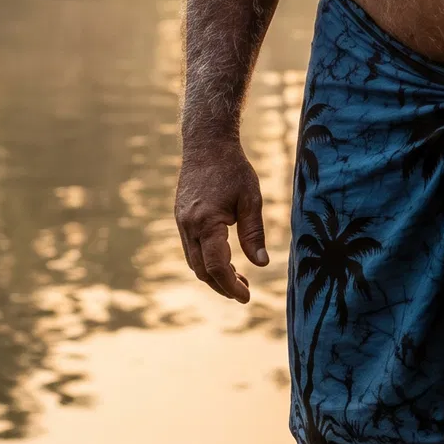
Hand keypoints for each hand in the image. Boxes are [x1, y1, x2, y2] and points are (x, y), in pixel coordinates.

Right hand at [175, 139, 267, 303]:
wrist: (206, 145)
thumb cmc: (233, 169)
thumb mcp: (251, 199)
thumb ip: (253, 233)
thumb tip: (261, 264)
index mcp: (206, 223)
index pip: (216, 267)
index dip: (231, 286)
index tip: (247, 297)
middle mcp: (189, 226)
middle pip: (202, 270)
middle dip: (222, 286)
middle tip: (245, 292)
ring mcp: (182, 223)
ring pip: (194, 262)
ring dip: (214, 275)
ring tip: (238, 279)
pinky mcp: (182, 218)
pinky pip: (192, 249)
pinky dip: (206, 260)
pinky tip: (225, 260)